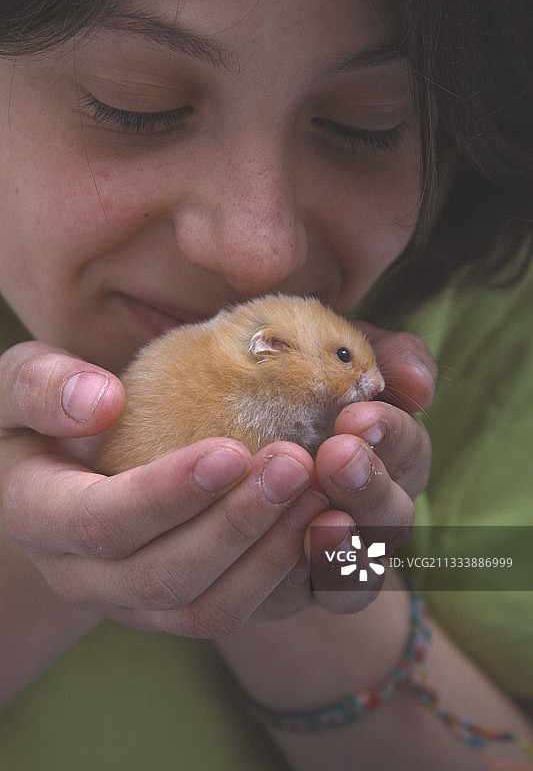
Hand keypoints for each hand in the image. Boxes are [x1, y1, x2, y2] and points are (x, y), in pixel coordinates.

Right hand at [0, 342, 326, 640]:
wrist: (61, 477)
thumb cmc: (44, 418)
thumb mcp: (19, 386)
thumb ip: (40, 386)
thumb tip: (99, 401)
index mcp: (39, 518)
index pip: (101, 523)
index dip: (167, 495)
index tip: (232, 451)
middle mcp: (85, 578)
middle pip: (165, 578)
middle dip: (237, 525)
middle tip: (296, 465)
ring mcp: (134, 604)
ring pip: (208, 612)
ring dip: (270, 557)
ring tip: (318, 495)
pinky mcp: (178, 609)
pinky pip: (238, 615)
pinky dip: (284, 581)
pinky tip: (320, 530)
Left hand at [256, 325, 435, 616]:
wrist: (220, 471)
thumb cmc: (282, 395)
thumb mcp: (327, 358)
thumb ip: (378, 355)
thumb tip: (418, 382)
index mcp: (383, 455)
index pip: (407, 448)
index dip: (392, 435)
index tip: (358, 415)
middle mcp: (370, 512)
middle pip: (393, 514)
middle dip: (369, 485)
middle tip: (337, 456)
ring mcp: (336, 558)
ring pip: (361, 568)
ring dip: (342, 545)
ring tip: (319, 520)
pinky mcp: (294, 591)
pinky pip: (311, 599)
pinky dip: (305, 581)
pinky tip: (283, 555)